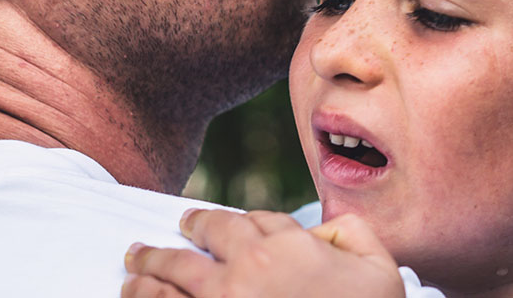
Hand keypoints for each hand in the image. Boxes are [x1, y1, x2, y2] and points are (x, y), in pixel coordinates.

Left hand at [121, 209, 403, 297]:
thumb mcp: (379, 268)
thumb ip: (350, 233)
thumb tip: (320, 231)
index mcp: (283, 248)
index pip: (241, 223)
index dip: (220, 223)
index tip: (204, 225)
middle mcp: (244, 273)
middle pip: (193, 248)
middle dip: (169, 243)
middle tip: (148, 246)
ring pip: (166, 281)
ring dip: (145, 273)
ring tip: (133, 271)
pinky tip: (135, 297)